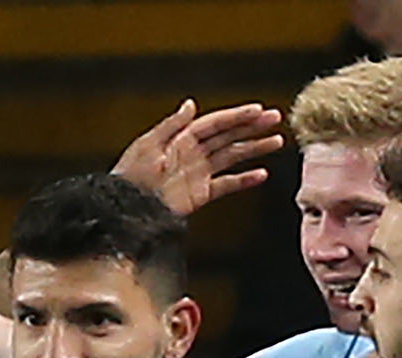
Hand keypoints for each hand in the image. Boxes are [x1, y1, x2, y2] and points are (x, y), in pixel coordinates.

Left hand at [112, 99, 284, 215]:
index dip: (237, 116)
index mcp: (182, 138)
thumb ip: (171, 125)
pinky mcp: (200, 194)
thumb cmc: (130, 176)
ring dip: (254, 149)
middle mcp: (193, 153)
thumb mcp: (148, 146)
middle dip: (252, 127)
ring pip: (232, 157)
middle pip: (228, 136)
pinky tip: (261, 174)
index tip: (258, 110)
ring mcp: (199, 173)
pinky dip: (244, 180)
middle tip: (276, 119)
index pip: (216, 123)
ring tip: (277, 141)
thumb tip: (190, 104)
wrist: (125, 208)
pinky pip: (226, 185)